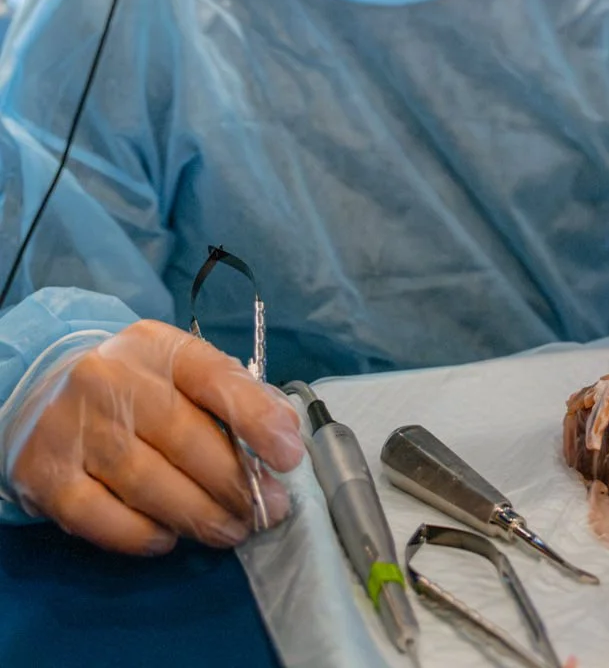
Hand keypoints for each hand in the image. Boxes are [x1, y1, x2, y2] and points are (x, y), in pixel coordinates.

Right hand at [8, 319, 304, 554]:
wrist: (43, 393)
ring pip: (147, 483)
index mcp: (155, 346)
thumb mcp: (180, 371)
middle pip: (183, 437)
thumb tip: (285, 433)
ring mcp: (73, 427)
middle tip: (266, 511)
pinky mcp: (46, 474)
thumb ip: (232, 395)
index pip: (212, 376)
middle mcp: (110, 379)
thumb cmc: (132, 387)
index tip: (289, 455)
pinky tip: (168, 538)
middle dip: (234, 483)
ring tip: (230, 531)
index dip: (255, 417)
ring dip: (198, 516)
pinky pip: (103, 517)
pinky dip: (142, 535)